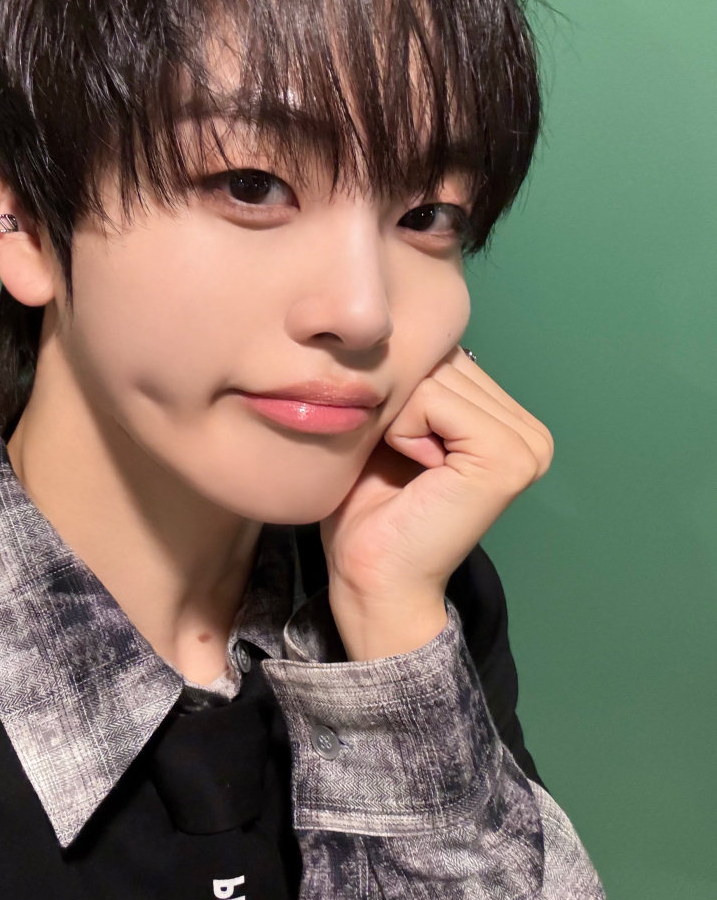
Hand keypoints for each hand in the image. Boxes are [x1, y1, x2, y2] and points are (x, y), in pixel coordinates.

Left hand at [319, 346, 553, 660]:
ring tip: (402, 463)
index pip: (446, 354)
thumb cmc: (369, 508)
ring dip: (398, 415)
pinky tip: (410, 467)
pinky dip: (405, 428)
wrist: (370, 577)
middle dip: (400, 400)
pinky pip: (435, 399)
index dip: (402, 388)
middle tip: (392, 456)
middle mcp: (529, 430)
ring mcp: (527, 444)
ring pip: (435, 375)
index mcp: (508, 421)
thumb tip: (402, 322)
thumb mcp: (392, 425)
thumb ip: (411, 378)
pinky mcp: (509, 457)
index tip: (392, 441)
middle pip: (442, 360)